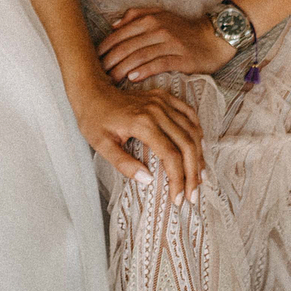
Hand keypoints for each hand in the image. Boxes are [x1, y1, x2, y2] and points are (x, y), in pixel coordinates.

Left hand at [73, 79, 204, 205]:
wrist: (91, 89)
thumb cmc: (93, 119)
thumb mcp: (101, 144)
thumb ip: (123, 164)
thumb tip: (148, 181)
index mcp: (142, 123)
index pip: (170, 155)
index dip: (178, 180)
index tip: (177, 200)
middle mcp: (156, 110)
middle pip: (186, 145)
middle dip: (193, 174)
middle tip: (192, 196)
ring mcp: (161, 101)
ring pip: (191, 130)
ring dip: (199, 156)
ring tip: (200, 178)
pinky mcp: (163, 96)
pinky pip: (188, 112)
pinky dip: (197, 131)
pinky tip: (199, 148)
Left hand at [98, 7, 233, 82]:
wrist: (213, 37)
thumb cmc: (182, 28)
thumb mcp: (160, 15)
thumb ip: (136, 15)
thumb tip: (114, 24)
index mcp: (148, 19)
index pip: (120, 35)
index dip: (104, 48)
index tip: (93, 61)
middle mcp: (157, 29)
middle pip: (127, 46)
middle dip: (109, 61)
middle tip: (97, 74)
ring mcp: (169, 43)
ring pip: (139, 56)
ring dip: (122, 68)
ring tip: (110, 80)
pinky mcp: (181, 57)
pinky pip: (158, 63)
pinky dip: (144, 70)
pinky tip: (132, 78)